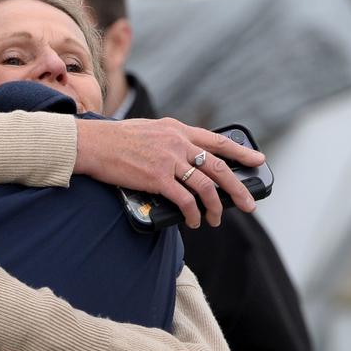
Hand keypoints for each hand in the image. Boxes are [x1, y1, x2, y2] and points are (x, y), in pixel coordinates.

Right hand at [75, 117, 266, 227]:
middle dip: (237, 189)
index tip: (257, 160)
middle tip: (248, 205)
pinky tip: (194, 221)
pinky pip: (185, 200)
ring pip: (206, 186)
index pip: (217, 140)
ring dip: (215, 207)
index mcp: (177, 129)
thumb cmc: (115, 140)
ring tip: (215, 220)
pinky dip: (193, 213)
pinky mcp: (157, 177)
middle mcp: (178, 143)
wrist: (92, 143)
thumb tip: (183, 160)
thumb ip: (169, 141)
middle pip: (218, 167)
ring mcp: (169, 160)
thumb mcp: (149, 131)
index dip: (240, 152)